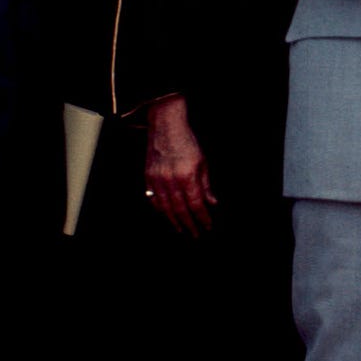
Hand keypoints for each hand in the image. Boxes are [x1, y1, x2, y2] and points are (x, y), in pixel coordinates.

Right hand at [145, 93, 215, 235]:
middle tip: (195, 234)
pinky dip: (160, 210)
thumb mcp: (203, 162)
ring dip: (173, 221)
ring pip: (165, 208)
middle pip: (180, 210)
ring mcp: (157, 180)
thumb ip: (206, 185)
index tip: (207, 226)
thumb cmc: (187, 142)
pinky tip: (166, 215)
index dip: (202, 217)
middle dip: (189, 224)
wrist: (165, 127)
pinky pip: (153, 200)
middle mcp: (171, 181)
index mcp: (187, 176)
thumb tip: (212, 203)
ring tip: (181, 229)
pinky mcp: (148, 177)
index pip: (196, 204)